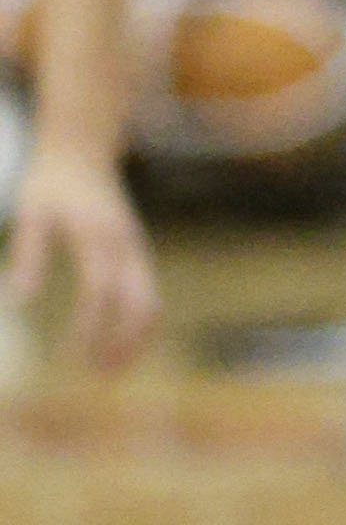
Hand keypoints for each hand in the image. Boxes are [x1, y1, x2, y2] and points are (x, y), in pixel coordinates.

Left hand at [5, 144, 157, 371]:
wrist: (83, 148)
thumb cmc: (51, 180)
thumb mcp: (31, 213)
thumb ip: (28, 256)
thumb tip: (15, 303)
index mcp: (99, 238)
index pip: (99, 293)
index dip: (88, 327)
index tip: (69, 356)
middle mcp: (127, 248)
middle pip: (139, 307)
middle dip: (122, 344)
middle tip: (98, 376)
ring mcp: (138, 251)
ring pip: (150, 306)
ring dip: (135, 341)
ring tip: (110, 370)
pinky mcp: (139, 254)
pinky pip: (148, 298)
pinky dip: (137, 326)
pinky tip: (117, 345)